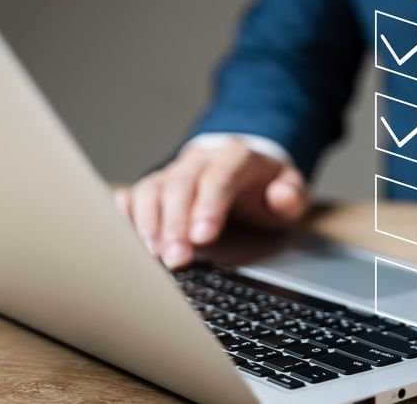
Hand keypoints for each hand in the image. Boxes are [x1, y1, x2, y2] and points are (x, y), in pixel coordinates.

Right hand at [114, 138, 307, 269]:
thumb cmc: (264, 187)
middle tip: (176, 260)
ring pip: (152, 190)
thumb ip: (292, 196)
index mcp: (235, 157)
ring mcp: (173, 172)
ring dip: (148, 225)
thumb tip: (280, 197)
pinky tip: (126, 242)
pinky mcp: (154, 186)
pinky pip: (132, 195)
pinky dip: (125, 217)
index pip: (220, 176)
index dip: (209, 205)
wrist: (244, 171)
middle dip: (175, 225)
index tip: (203, 237)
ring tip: (152, 257)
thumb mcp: (290, 190)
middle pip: (181, 186)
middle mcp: (199, 160)